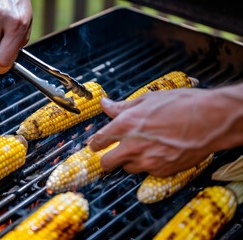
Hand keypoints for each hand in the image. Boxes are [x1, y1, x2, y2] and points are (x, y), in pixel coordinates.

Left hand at [88, 87, 241, 176]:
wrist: (211, 119)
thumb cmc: (181, 104)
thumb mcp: (147, 100)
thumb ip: (121, 107)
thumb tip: (104, 104)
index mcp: (125, 124)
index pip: (99, 140)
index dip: (95, 143)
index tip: (95, 144)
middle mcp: (132, 145)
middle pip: (106, 163)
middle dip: (106, 159)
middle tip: (112, 153)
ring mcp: (147, 161)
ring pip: (126, 168)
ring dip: (129, 161)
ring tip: (142, 149)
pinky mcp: (161, 171)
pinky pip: (146, 172)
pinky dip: (147, 165)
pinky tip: (158, 152)